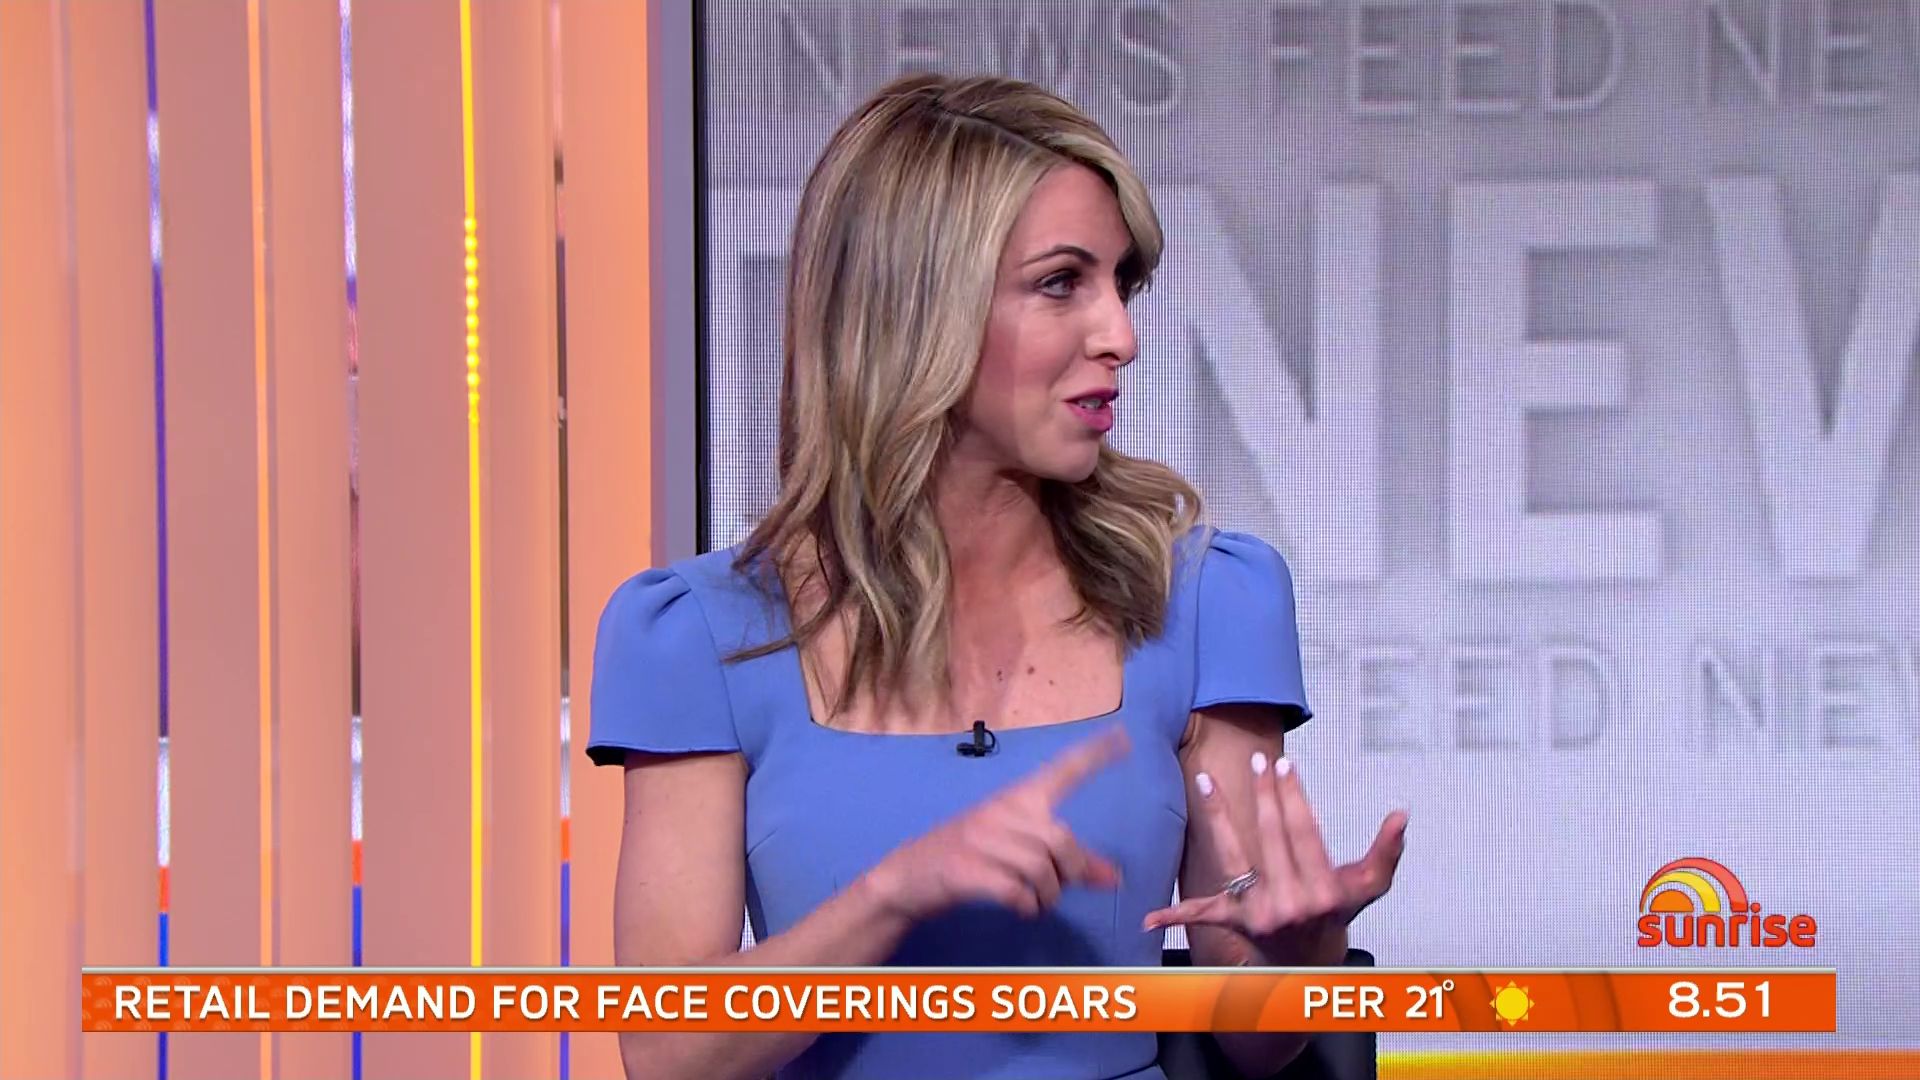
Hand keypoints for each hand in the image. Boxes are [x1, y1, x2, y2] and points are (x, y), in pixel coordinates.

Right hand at [861, 726, 1129, 923]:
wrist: (908, 875)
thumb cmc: (970, 857)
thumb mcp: (1018, 852)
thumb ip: (1068, 861)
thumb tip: (1115, 878)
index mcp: (1016, 798)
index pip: (1062, 771)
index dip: (1094, 755)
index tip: (1124, 735)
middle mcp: (1001, 812)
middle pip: (1060, 839)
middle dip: (1071, 871)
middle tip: (1061, 888)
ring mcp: (980, 840)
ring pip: (1039, 868)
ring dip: (1047, 896)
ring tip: (1038, 902)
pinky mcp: (965, 870)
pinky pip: (1015, 891)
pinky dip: (1027, 906)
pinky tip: (1022, 909)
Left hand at [1142, 753, 1405, 965]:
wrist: (1310, 965)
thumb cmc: (1337, 915)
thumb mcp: (1368, 888)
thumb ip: (1387, 852)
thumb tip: (1402, 814)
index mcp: (1324, 892)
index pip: (1304, 833)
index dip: (1294, 797)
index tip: (1286, 767)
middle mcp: (1291, 904)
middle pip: (1271, 837)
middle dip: (1264, 794)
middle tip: (1258, 761)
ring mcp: (1260, 915)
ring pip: (1234, 856)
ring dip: (1218, 816)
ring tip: (1204, 779)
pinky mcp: (1235, 923)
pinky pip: (1203, 914)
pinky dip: (1176, 916)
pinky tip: (1149, 916)